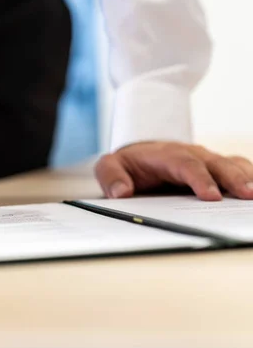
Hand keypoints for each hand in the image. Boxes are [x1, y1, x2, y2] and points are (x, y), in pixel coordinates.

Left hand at [95, 142, 252, 200]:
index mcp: (165, 155)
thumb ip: (111, 177)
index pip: (185, 165)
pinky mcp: (214, 167)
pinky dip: (248, 176)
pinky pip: (236, 168)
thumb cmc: (126, 163)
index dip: (199, 179)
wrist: (139, 152)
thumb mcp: (109, 166)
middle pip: (215, 163)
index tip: (211, 195)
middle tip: (248, 195)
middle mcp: (190, 155)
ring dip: (246, 177)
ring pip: (231, 164)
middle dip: (233, 178)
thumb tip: (122, 192)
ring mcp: (205, 160)